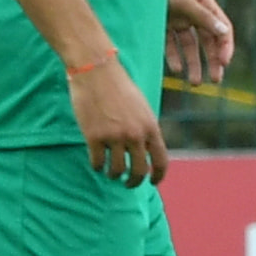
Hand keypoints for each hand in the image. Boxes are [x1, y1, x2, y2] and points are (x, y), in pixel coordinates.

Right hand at [68, 58, 167, 185]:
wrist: (97, 71)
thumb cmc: (119, 87)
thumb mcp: (141, 108)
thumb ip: (145, 129)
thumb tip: (146, 152)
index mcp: (150, 127)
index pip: (161, 160)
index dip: (158, 175)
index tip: (153, 182)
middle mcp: (135, 135)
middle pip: (139, 171)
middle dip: (133, 182)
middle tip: (127, 184)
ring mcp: (115, 137)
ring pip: (116, 170)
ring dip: (113, 175)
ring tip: (110, 173)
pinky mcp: (94, 137)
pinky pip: (97, 162)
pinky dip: (97, 166)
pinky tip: (97, 164)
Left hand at [166, 0, 233, 82]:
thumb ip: (202, 16)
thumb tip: (224, 32)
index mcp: (204, 3)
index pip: (222, 28)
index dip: (225, 46)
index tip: (224, 63)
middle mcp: (193, 13)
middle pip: (208, 40)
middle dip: (213, 60)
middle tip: (216, 80)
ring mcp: (177, 20)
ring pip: (190, 46)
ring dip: (194, 64)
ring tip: (195, 83)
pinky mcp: (162, 26)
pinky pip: (171, 45)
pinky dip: (174, 57)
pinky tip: (176, 69)